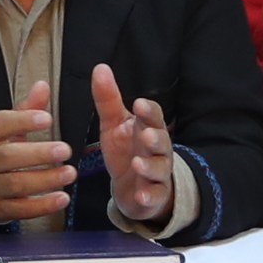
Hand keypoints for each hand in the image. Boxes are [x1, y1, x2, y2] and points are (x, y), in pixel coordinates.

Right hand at [0, 79, 76, 234]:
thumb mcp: (1, 129)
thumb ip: (25, 109)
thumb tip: (43, 85)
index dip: (22, 121)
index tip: (47, 119)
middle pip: (7, 157)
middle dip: (38, 154)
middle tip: (66, 149)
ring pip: (15, 185)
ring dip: (45, 180)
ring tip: (70, 173)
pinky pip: (20, 210)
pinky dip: (42, 206)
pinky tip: (62, 198)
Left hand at [90, 62, 176, 229]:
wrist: (134, 189)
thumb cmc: (126, 151)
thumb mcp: (114, 125)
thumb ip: (107, 99)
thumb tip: (100, 67)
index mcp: (147, 128)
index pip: (153, 116)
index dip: (148, 111)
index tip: (138, 104)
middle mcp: (157, 149)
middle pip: (162, 141)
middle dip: (155, 137)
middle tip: (145, 135)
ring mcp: (157, 173)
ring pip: (159, 168)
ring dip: (150, 166)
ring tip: (138, 164)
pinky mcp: (154, 195)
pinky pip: (156, 195)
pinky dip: (149, 195)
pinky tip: (141, 195)